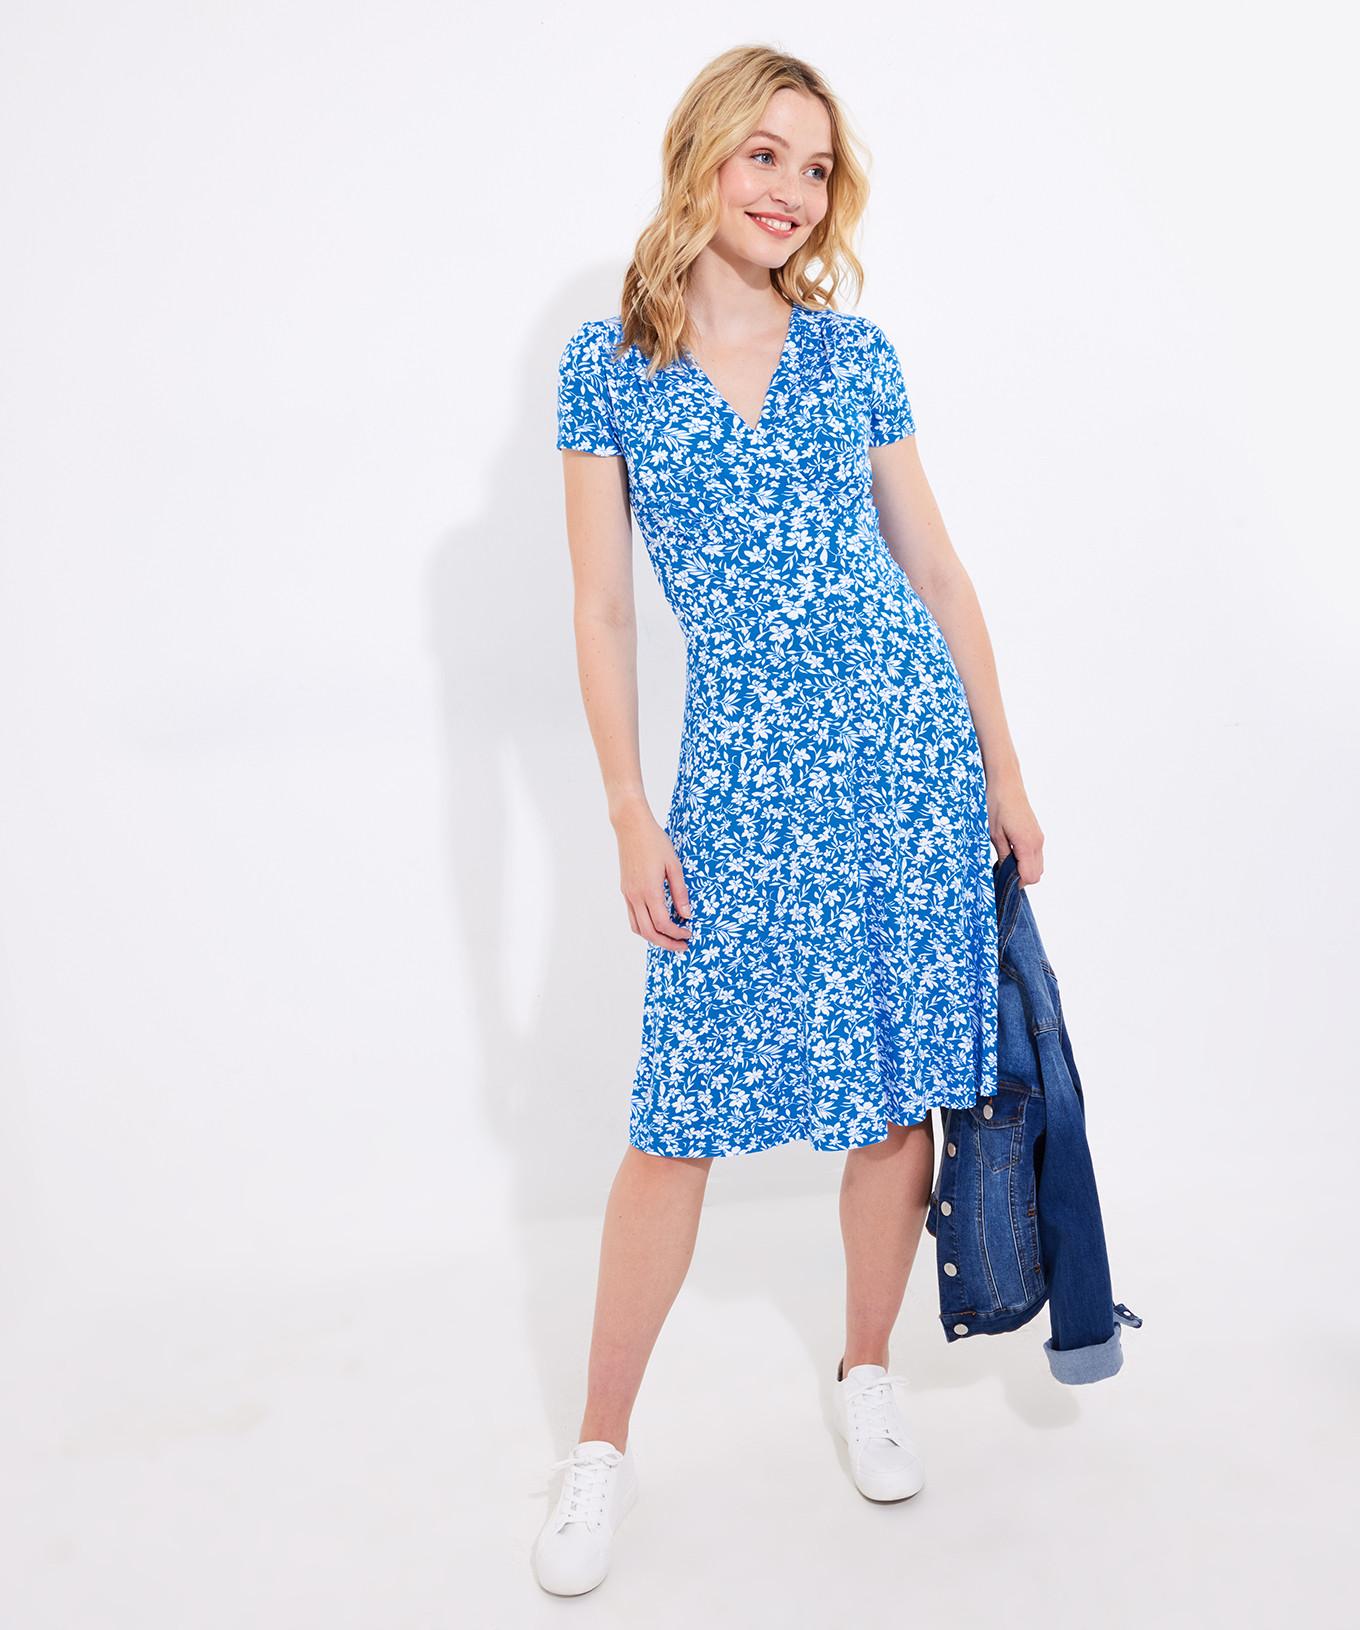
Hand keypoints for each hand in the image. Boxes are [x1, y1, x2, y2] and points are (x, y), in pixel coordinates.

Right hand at [614, 805, 692, 950]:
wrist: (631, 826)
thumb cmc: (655, 842)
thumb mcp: (674, 865)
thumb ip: (680, 892)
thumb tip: (687, 914)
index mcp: (650, 891)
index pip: (663, 924)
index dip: (678, 934)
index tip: (690, 934)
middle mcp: (636, 896)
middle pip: (649, 932)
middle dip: (666, 943)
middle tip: (682, 946)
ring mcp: (628, 894)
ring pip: (637, 928)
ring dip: (653, 938)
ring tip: (669, 938)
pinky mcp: (625, 890)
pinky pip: (632, 916)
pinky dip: (643, 926)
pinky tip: (656, 923)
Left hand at [988, 776, 1043, 885]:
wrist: (1006, 783)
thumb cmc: (997, 805)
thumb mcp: (994, 834)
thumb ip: (1003, 856)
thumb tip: (1005, 873)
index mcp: (1027, 844)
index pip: (1029, 876)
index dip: (1016, 884)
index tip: (1001, 881)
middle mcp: (1037, 842)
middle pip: (1036, 875)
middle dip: (1020, 879)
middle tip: (1001, 873)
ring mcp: (1039, 838)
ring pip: (1038, 866)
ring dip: (1024, 870)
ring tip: (1005, 862)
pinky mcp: (1037, 833)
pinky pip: (1036, 855)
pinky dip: (1026, 860)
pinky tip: (1011, 854)